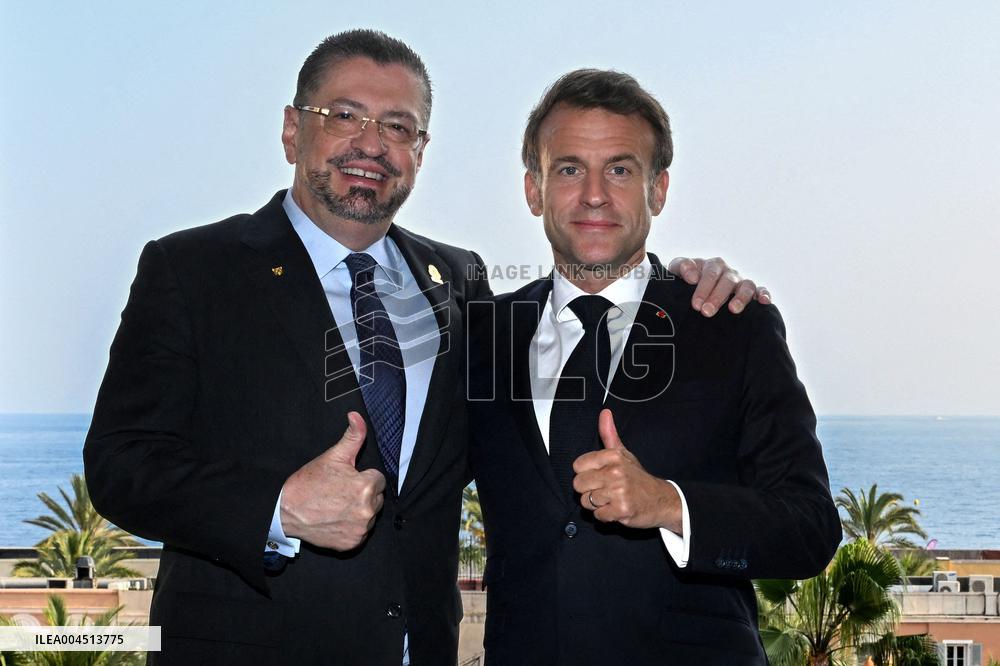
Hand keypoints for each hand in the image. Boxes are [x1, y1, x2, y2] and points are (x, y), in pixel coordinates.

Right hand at [280, 412, 385, 550]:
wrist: (286, 511)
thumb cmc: (309, 483)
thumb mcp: (333, 456)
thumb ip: (353, 436)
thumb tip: (357, 416)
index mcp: (366, 487)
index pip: (378, 478)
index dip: (362, 477)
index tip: (346, 479)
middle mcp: (367, 510)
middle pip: (377, 497)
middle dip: (363, 493)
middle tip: (340, 492)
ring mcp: (360, 529)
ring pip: (370, 515)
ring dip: (359, 511)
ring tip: (337, 506)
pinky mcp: (352, 543)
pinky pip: (361, 533)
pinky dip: (352, 528)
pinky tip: (336, 519)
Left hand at [572, 409, 681, 531]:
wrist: (661, 500)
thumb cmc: (638, 477)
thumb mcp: (624, 454)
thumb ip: (609, 434)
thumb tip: (604, 413)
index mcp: (613, 456)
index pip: (577, 466)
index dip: (586, 473)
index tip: (599, 475)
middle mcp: (615, 472)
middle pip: (579, 484)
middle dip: (589, 490)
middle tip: (605, 490)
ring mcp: (619, 491)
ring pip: (586, 501)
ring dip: (597, 504)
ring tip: (611, 499)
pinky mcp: (621, 510)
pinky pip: (597, 515)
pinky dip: (605, 516)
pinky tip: (616, 509)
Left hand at [667, 256, 771, 316]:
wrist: (689, 288)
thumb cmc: (684, 280)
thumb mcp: (677, 271)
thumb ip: (681, 266)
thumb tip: (692, 276)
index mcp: (712, 265)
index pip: (710, 274)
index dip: (703, 289)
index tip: (696, 304)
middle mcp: (728, 272)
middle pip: (727, 281)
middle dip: (717, 297)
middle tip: (706, 312)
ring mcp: (740, 282)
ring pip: (746, 285)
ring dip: (741, 297)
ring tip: (733, 310)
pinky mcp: (751, 293)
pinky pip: (761, 290)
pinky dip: (764, 294)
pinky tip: (764, 302)